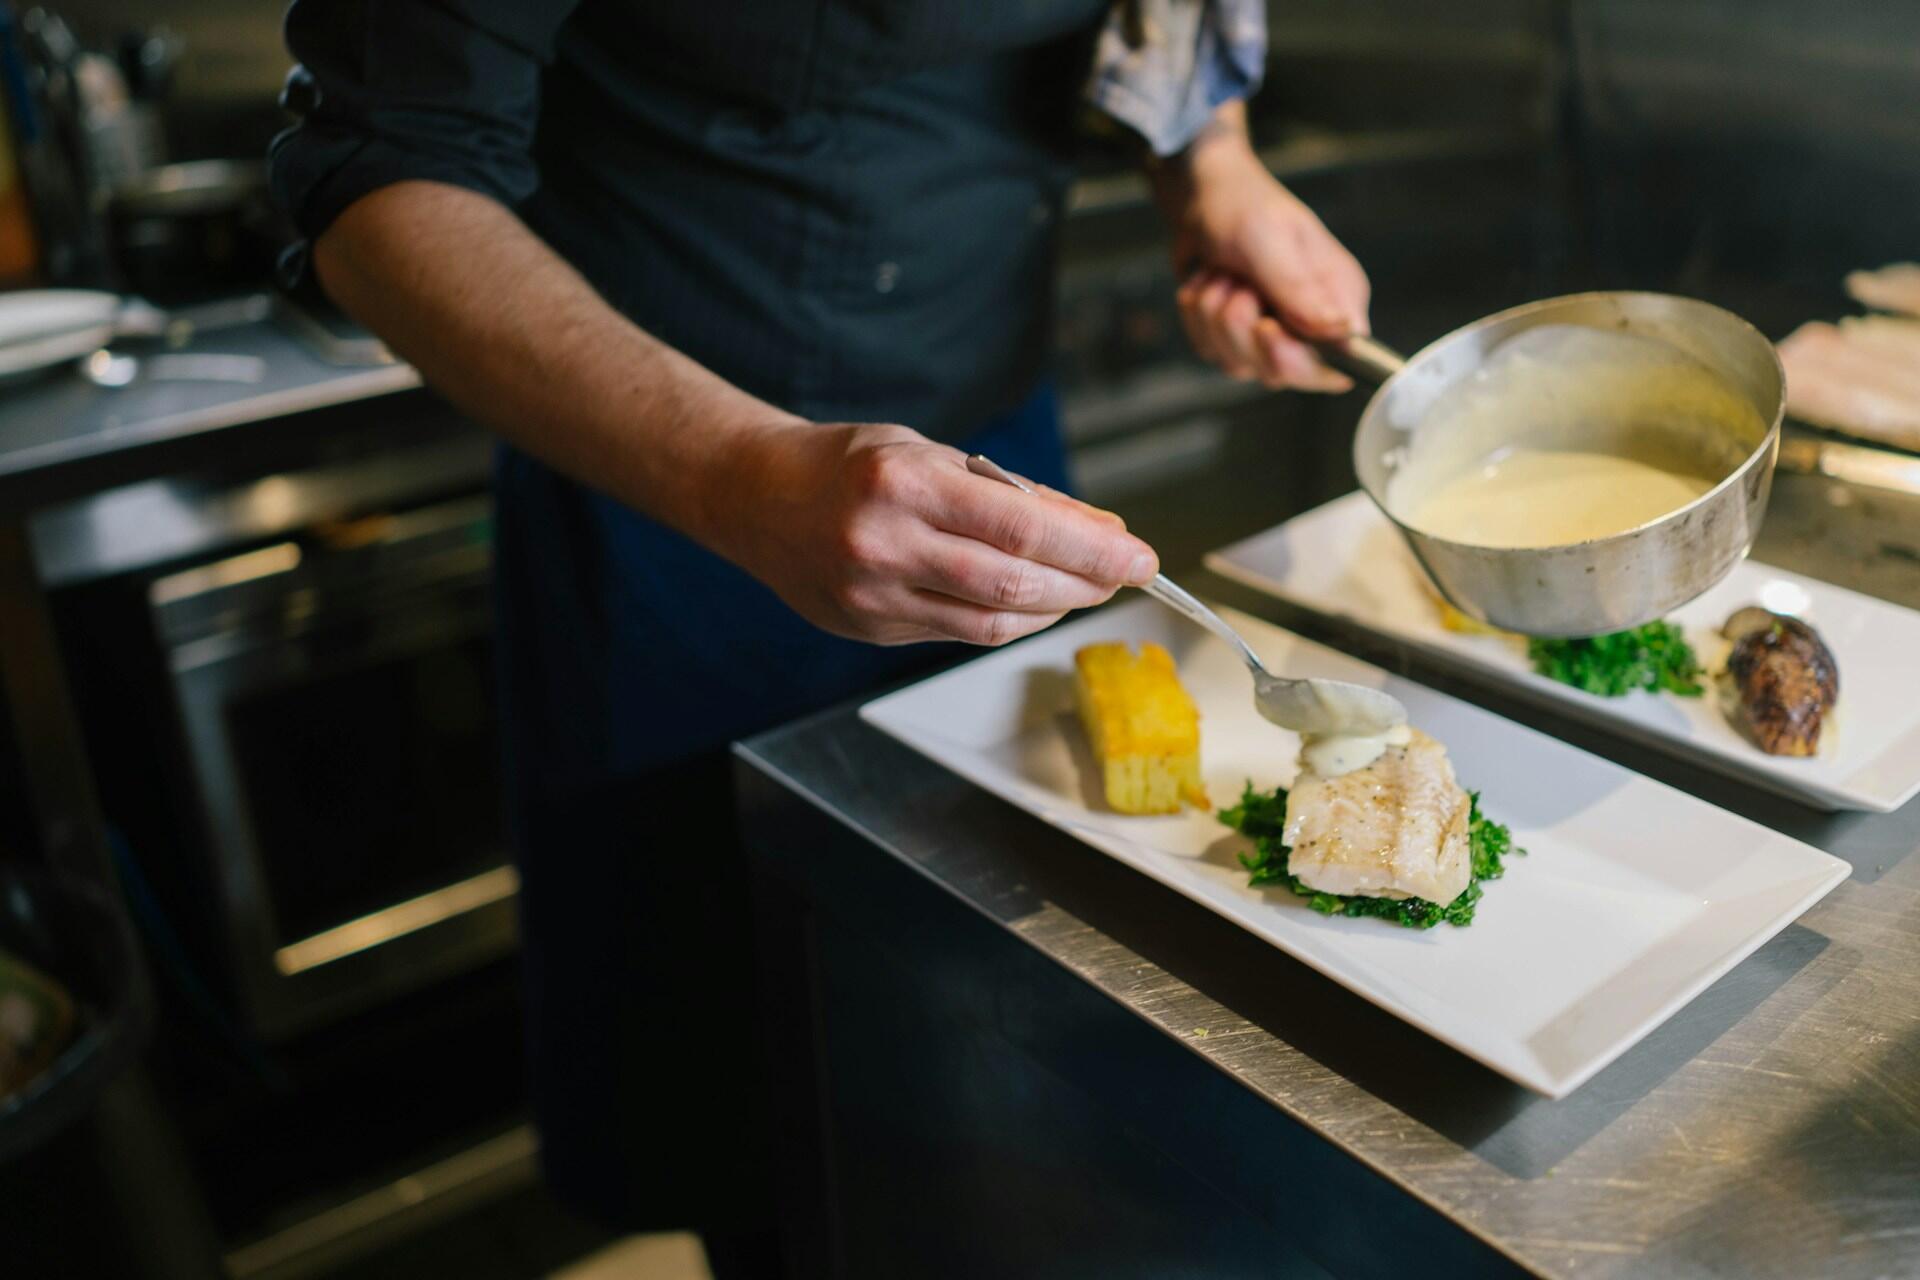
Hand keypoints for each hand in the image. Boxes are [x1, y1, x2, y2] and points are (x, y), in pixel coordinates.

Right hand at [721, 421, 1158, 645]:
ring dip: (1055, 608)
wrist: (754, 497)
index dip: (1091, 549)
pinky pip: (961, 633)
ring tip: (1089, 587)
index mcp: (902, 482)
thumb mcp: (930, 452)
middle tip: (1128, 574)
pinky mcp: (869, 629)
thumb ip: (1011, 492)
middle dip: (1086, 583)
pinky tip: (1036, 603)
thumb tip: (1098, 527)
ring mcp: (873, 594)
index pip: (1020, 526)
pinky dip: (1010, 620)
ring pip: (991, 621)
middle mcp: (884, 543)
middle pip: (1012, 581)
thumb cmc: (849, 464)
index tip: (1140, 556)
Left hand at [1158, 117, 1370, 391]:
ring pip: (1237, 364)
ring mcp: (1272, 336)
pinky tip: (1208, 283)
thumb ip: (1301, 291)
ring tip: (1224, 273)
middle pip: (1279, 372)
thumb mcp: (1271, 242)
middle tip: (1239, 284)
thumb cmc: (1244, 206)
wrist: (1200, 196)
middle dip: (1242, 327)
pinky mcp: (1236, 339)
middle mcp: (1311, 324)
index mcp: (1338, 298)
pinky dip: (1198, 315)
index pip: (1336, 362)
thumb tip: (1345, 331)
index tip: (1266, 325)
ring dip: (1215, 314)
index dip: (1295, 357)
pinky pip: (1210, 351)